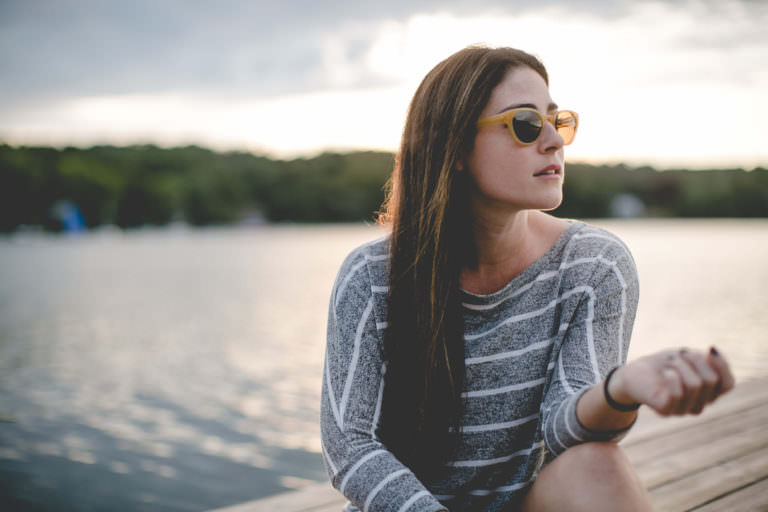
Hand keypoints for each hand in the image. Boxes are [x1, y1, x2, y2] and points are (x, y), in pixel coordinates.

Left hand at [610, 347, 734, 415]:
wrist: (631, 374)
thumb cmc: (662, 365)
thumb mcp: (687, 357)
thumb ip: (705, 359)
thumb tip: (714, 352)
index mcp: (707, 394)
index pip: (728, 384)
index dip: (722, 364)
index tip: (709, 348)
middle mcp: (698, 405)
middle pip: (712, 380)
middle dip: (695, 360)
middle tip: (678, 355)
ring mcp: (683, 410)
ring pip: (696, 384)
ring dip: (681, 365)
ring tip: (670, 362)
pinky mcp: (666, 410)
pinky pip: (678, 393)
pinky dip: (672, 377)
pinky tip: (664, 373)